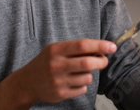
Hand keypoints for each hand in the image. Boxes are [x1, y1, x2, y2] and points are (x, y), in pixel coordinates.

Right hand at [0, 39, 116, 108]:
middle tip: (103, 61)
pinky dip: (83, 85)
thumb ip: (76, 48)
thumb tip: (101, 50)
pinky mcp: (60, 94)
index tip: (112, 47)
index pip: (82, 45)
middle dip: (101, 61)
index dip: (100, 45)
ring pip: (87, 78)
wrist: (27, 82)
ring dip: (90, 74)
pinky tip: (73, 81)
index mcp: (56, 50)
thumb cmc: (47, 62)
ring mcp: (58, 81)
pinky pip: (82, 89)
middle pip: (87, 63)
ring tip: (81, 72)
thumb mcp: (56, 49)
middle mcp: (56, 65)